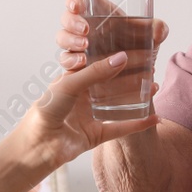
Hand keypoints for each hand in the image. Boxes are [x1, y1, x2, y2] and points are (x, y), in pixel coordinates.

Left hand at [13, 49, 161, 168]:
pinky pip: (121, 127)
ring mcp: (90, 115)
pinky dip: (138, 123)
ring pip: (119, 103)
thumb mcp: (69, 83)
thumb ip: (95, 72)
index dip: (113, 55)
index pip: (97, 63)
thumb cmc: (46, 110)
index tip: (133, 46)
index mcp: (72, 79)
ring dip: (137, 97)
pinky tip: (154, 117)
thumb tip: (122, 58)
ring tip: (154, 87)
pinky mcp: (96, 135)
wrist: (37, 146)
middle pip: (111, 82)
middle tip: (150, 66)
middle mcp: (82, 96)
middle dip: (130, 75)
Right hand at [55, 0, 168, 71]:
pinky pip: (66, 61)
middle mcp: (84, 28)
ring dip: (70, 41)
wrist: (137, 75)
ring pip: (62, 39)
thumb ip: (157, 29)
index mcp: (98, 13)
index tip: (77, 6)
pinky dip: (71, 61)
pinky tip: (82, 64)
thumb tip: (158, 31)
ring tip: (85, 46)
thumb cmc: (139, 48)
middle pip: (66, 18)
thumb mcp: (149, 37)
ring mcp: (78, 46)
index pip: (78, 0)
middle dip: (72, 22)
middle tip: (86, 30)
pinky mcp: (76, 65)